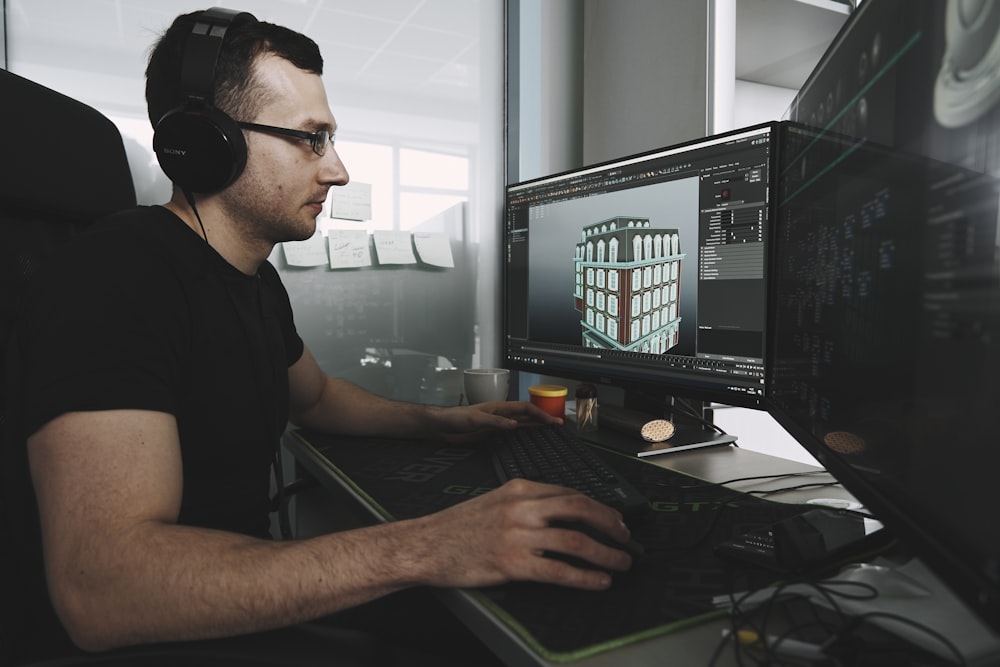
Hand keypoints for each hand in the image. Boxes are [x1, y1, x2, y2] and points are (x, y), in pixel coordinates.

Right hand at [403, 479, 633, 589]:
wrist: (424, 545)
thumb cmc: (456, 527)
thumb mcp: (494, 501)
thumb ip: (525, 503)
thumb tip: (561, 514)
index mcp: (518, 488)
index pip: (569, 492)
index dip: (598, 507)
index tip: (612, 518)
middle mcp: (521, 507)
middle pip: (580, 509)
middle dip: (610, 523)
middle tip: (625, 537)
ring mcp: (517, 535)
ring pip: (576, 541)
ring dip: (606, 553)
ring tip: (620, 563)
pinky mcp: (512, 564)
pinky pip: (559, 571)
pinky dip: (585, 577)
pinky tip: (599, 582)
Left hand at [430, 401, 560, 442]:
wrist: (442, 426)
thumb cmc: (456, 419)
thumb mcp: (476, 420)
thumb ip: (496, 422)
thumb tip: (515, 425)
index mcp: (499, 407)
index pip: (525, 408)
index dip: (540, 413)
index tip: (553, 421)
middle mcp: (501, 414)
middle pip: (526, 414)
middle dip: (542, 418)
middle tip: (558, 425)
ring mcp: (497, 423)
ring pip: (521, 422)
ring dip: (535, 425)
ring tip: (549, 430)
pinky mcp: (492, 432)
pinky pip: (512, 431)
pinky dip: (523, 432)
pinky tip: (528, 437)